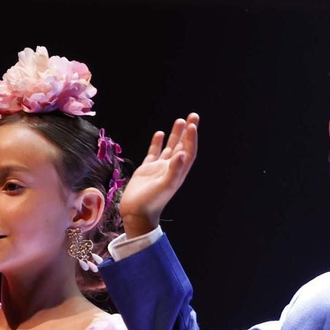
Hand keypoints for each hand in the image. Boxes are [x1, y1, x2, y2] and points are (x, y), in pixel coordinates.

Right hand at [117, 113, 198, 237]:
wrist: (136, 213)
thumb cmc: (151, 202)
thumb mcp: (165, 186)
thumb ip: (174, 170)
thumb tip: (182, 153)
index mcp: (178, 172)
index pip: (188, 151)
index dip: (191, 138)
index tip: (192, 124)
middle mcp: (171, 169)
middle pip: (182, 146)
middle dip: (188, 132)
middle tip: (193, 116)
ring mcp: (158, 169)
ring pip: (170, 148)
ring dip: (176, 135)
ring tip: (180, 120)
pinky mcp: (146, 170)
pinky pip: (154, 153)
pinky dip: (157, 143)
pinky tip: (160, 134)